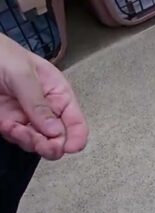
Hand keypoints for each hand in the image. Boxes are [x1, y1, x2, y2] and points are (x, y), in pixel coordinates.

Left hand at [0, 33, 87, 159]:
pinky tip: (9, 127)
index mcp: (58, 93)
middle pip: (59, 136)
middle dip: (53, 144)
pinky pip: (18, 138)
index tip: (71, 147)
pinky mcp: (9, 122)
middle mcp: (46, 108)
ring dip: (32, 142)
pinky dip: (15, 137)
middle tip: (47, 147)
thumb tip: (55, 131)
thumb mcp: (23, 74)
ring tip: (20, 132)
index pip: (75, 120)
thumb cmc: (1, 54)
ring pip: (39, 141)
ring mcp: (27, 116)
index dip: (77, 136)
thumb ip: (38, 103)